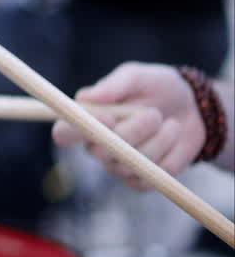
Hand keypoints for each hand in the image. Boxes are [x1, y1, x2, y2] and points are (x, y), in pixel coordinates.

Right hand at [53, 63, 205, 188]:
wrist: (192, 109)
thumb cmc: (157, 88)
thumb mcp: (139, 77)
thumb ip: (114, 85)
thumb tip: (86, 96)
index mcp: (88, 120)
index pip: (63, 134)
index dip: (77, 131)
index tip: (108, 118)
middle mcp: (97, 146)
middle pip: (100, 151)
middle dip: (132, 132)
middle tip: (154, 114)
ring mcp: (118, 166)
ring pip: (130, 163)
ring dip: (158, 141)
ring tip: (171, 123)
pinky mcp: (141, 180)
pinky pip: (151, 175)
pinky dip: (170, 156)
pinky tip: (173, 140)